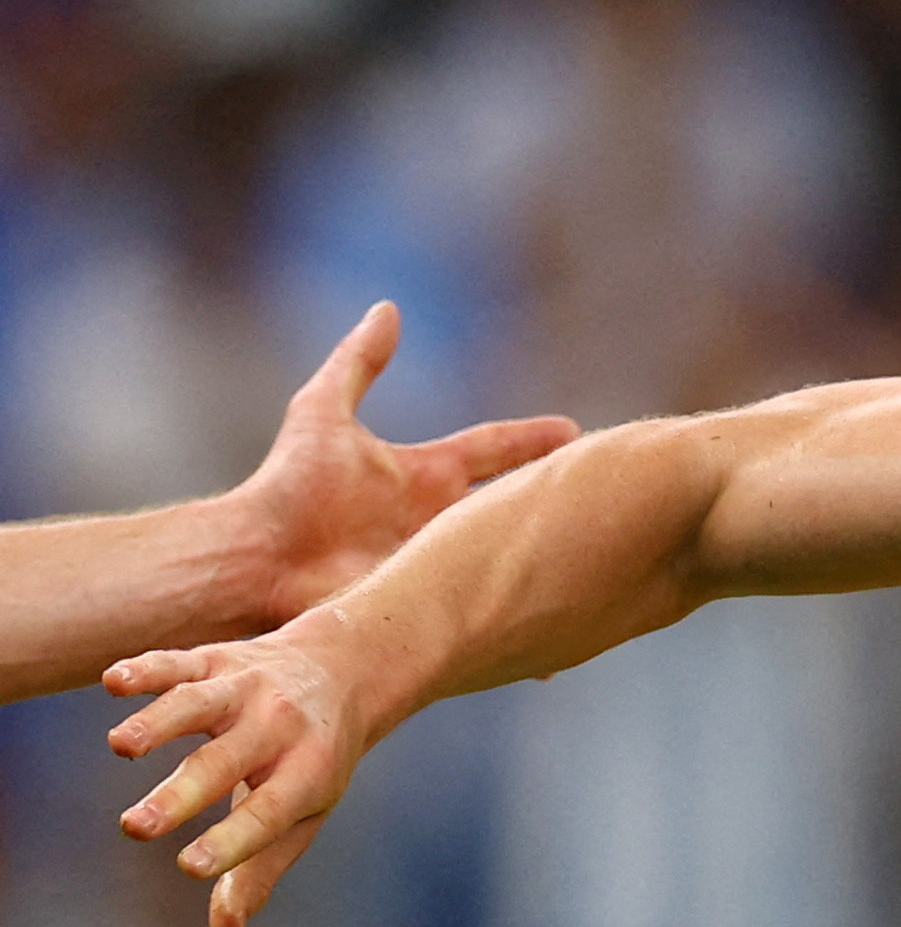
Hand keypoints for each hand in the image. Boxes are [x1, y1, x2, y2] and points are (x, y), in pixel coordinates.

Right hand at [106, 626, 372, 926]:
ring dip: (158, 724)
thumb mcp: (304, 813)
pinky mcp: (215, 659)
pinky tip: (114, 683)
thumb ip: (259, 871)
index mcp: (306, 774)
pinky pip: (178, 662)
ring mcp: (245, 688)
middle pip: (224, 764)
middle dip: (180, 795)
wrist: (348, 667)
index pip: (266, 814)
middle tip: (136, 828)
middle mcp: (278, 728)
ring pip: (198, 704)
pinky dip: (147, 670)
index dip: (231, 842)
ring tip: (119, 747)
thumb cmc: (314, 760)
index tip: (191, 867)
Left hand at [233, 303, 575, 623]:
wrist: (260, 559)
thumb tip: (388, 308)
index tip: (577, 431)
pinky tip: (563, 618)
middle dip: (561, 495)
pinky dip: (523, 610)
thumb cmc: (289, 485)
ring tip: (608, 550)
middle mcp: (440, 519)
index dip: (533, 439)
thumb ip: (359, 362)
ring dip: (552, 554)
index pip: (494, 450)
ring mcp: (441, 563)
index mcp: (425, 475)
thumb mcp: (323, 410)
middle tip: (614, 485)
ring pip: (511, 555)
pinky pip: (488, 604)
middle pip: (516, 502)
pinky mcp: (435, 604)